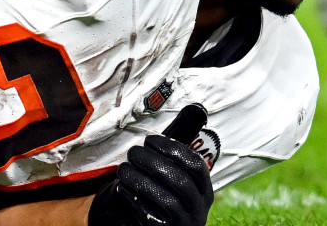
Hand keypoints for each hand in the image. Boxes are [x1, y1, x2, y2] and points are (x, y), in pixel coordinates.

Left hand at [89, 104, 213, 225]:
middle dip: (152, 162)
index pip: (196, 165)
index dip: (173, 148)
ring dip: (140, 180)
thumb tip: (192, 111)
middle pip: (180, 181)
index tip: (150, 140)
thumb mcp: (175, 178)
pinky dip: (134, 201)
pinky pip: (150, 218)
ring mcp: (184, 224)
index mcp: (204, 190)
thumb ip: (176, 153)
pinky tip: (122, 189)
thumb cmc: (164, 198)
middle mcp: (199, 208)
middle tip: (133, 153)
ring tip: (122, 169)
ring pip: (166, 200)